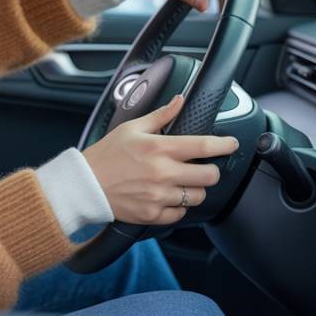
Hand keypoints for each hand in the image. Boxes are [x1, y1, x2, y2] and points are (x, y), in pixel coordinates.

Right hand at [82, 95, 239, 224]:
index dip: (224, 144)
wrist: (84, 184)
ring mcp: (159, 196)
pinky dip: (178, 206)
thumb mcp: (131, 128)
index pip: (204, 146)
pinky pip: (180, 214)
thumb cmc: (106, 155)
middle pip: (209, 176)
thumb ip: (161, 115)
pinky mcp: (153, 215)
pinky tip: (168, 197)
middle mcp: (162, 173)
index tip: (231, 144)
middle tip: (202, 167)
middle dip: (210, 170)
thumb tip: (179, 101)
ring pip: (198, 196)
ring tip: (182, 183)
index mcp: (159, 148)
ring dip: (194, 189)